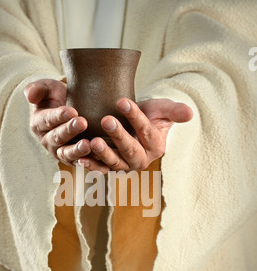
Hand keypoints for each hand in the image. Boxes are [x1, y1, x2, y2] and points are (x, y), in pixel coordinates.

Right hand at [24, 78, 91, 164]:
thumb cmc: (57, 97)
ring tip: (88, 145)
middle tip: (83, 123)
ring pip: (67, 154)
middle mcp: (47, 140)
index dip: (59, 116)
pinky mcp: (73, 160)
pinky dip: (88, 163)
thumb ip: (37, 89)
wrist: (70, 108)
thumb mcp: (46, 88)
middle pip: (57, 137)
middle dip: (70, 131)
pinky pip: (80, 163)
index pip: (47, 120)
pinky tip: (97, 159)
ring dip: (77, 151)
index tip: (72, 111)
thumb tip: (30, 95)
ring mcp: (59, 152)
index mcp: (38, 123)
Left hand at [77, 98, 192, 172]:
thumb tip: (189, 113)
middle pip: (130, 149)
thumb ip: (174, 111)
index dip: (136, 117)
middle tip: (106, 120)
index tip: (123, 102)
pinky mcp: (109, 167)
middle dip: (119, 135)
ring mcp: (124, 166)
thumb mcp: (163, 109)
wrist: (133, 124)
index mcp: (156, 146)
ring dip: (102, 154)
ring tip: (92, 142)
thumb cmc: (149, 115)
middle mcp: (141, 160)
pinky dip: (90, 165)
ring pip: (114, 162)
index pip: (146, 131)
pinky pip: (100, 168)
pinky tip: (80, 158)